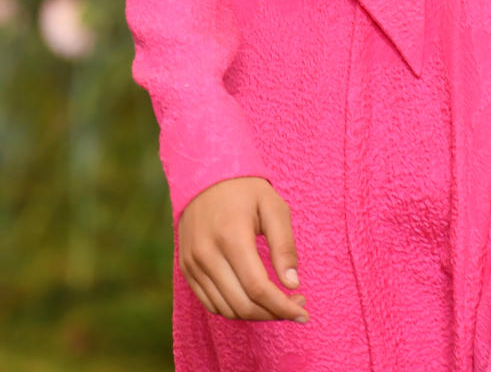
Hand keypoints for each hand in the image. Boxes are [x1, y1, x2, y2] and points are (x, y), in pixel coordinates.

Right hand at [178, 176, 309, 321]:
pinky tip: (253, 299)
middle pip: (242, 305)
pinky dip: (235, 309)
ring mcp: (193, 264)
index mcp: (231, 236)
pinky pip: (211, 304)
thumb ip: (284, 246)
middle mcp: (207, 254)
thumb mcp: (273, 207)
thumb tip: (292, 284)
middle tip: (295, 307)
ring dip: (255, 315)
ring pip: (226, 309)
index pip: (258, 288)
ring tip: (277, 303)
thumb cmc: (245, 190)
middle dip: (273, 313)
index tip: (303, 312)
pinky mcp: (187, 269)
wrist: (204, 175)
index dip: (282, 306)